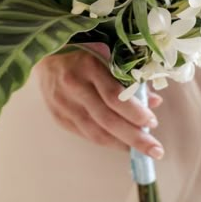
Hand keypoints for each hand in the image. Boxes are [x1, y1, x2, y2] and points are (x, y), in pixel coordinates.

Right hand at [36, 50, 164, 157]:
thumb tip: (154, 102)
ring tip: (140, 151)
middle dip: (134, 138)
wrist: (45, 54)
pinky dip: (105, 141)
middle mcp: (74, 86)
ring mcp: (64, 104)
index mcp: (89, 66)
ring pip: (95, 132)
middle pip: (107, 119)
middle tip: (155, 150)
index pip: (114, 96)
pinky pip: (85, 134)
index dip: (135, 113)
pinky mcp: (58, 116)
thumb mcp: (108, 54)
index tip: (152, 123)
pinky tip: (120, 143)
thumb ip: (130, 77)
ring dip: (121, 144)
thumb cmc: (83, 50)